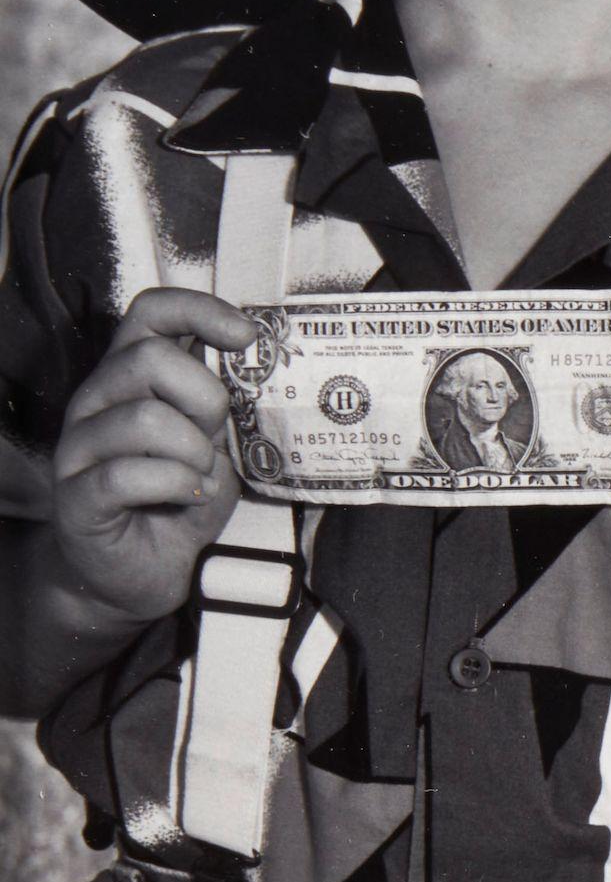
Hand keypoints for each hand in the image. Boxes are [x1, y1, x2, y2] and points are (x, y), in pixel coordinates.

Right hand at [46, 288, 252, 628]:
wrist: (142, 572)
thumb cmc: (180, 500)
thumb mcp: (216, 444)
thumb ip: (225, 407)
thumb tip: (261, 369)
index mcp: (131, 378)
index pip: (151, 312)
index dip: (200, 310)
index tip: (247, 337)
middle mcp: (97, 401)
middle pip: (150, 358)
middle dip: (205, 400)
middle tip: (213, 441)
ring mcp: (80, 446)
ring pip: (144, 418)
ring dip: (193, 453)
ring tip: (198, 478)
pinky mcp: (77, 495)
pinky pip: (128, 474)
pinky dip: (174, 486)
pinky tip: (184, 498)